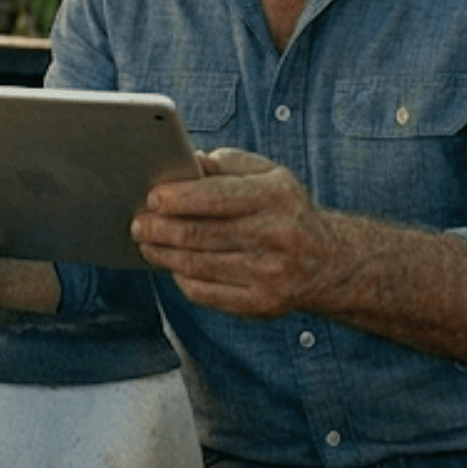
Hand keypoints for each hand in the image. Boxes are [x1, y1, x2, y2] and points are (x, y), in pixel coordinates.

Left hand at [131, 148, 347, 318]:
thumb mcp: (267, 174)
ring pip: (196, 265)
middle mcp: (275, 236)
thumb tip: (185, 163)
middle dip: (159, 229)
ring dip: (162, 254)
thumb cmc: (284, 209)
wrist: (329, 262)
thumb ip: (225, 164)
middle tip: (137, 223)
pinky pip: (205, 292)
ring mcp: (269, 274)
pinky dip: (181, 278)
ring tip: (146, 242)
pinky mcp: (261, 304)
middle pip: (199, 235)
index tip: (151, 198)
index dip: (177, 198)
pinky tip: (172, 265)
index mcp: (275, 197)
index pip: (216, 197)